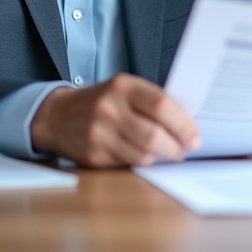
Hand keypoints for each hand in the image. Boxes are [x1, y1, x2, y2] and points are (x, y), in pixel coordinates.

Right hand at [29, 73, 200, 167]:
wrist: (57, 116)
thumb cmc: (100, 101)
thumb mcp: (123, 89)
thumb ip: (151, 101)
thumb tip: (187, 123)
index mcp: (122, 86)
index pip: (162, 106)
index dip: (183, 124)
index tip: (194, 136)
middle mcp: (109, 108)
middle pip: (154, 135)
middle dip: (176, 147)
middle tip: (183, 150)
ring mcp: (99, 133)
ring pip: (143, 155)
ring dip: (160, 158)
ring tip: (165, 153)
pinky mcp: (93, 155)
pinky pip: (127, 165)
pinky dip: (140, 163)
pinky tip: (143, 156)